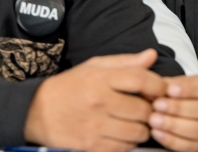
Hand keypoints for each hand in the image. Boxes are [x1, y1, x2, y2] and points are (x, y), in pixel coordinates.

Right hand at [24, 49, 166, 151]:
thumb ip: (125, 62)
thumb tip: (151, 56)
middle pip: (143, 110)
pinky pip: (123, 148)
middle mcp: (99, 102)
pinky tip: (121, 134)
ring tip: (135, 121)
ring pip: (137, 132)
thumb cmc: (70, 86)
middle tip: (147, 108)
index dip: (158, 85)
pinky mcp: (91, 147)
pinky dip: (128, 143)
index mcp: (101, 79)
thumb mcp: (94, 66)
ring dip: (141, 128)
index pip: (141, 80)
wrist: (36, 112)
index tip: (161, 89)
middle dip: (151, 109)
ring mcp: (95, 127)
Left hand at [150, 73, 197, 151]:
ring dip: (174, 125)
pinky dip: (172, 139)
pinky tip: (158, 132)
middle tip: (157, 105)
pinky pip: (191, 146)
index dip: (190, 88)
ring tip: (154, 119)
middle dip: (178, 108)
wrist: (185, 111)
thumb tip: (155, 87)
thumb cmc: (182, 95)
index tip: (170, 90)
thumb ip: (167, 84)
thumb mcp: (177, 84)